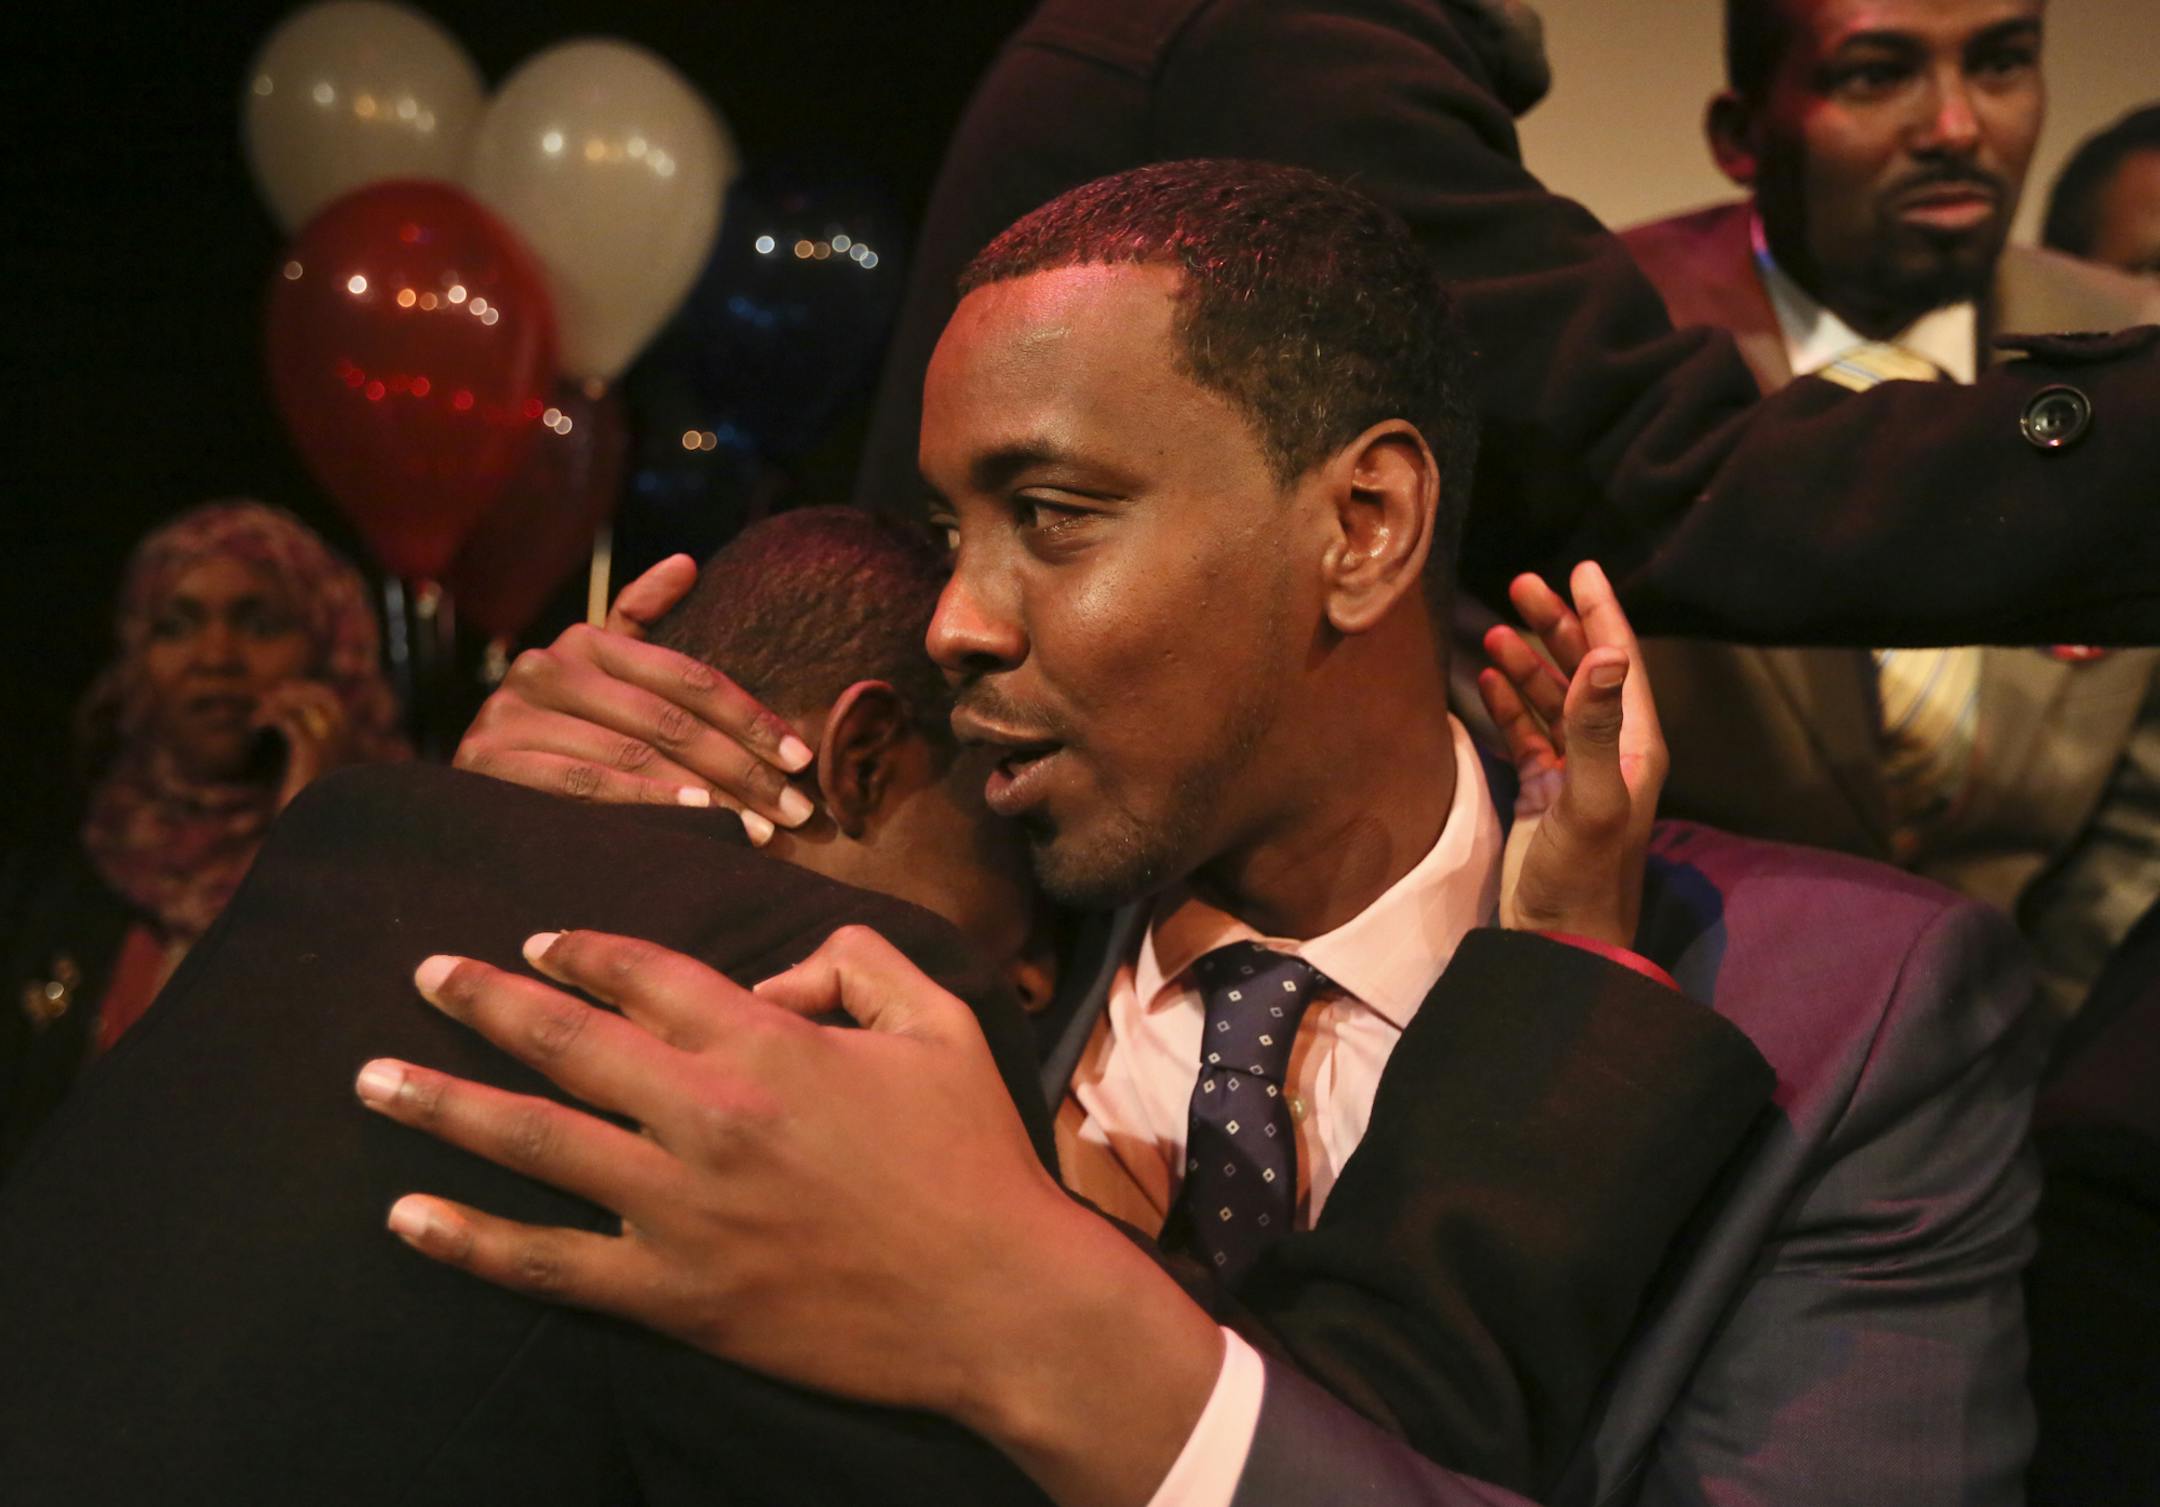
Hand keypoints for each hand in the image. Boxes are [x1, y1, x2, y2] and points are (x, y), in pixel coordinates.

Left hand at [255, 679, 353, 808]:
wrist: (316, 833)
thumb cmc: (312, 813)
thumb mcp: (316, 782)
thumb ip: (314, 760)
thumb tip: (304, 749)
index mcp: (350, 745)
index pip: (335, 705)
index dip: (312, 692)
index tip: (287, 691)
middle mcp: (346, 740)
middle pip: (325, 697)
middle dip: (298, 689)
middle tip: (272, 693)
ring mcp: (331, 743)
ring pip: (306, 704)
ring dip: (280, 702)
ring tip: (259, 712)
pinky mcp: (310, 750)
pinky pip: (289, 719)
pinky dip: (269, 716)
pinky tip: (254, 726)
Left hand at [355, 926, 1219, 1506]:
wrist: (996, 1302)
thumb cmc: (975, 1158)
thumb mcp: (940, 1023)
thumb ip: (858, 962)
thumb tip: (778, 972)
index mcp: (769, 1044)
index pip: (644, 973)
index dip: (580, 952)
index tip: (536, 945)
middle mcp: (708, 1115)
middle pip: (565, 1041)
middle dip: (482, 1001)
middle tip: (424, 974)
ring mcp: (681, 1210)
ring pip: (533, 1141)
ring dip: (443, 1104)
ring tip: (372, 1077)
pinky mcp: (674, 1295)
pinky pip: (548, 1264)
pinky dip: (469, 1240)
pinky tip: (408, 1217)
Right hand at [452, 555, 815, 842]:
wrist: (476, 803)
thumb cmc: (564, 744)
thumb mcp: (602, 679)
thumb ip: (639, 624)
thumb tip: (686, 563)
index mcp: (585, 641)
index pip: (688, 678)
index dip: (751, 717)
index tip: (803, 757)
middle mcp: (545, 667)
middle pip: (669, 720)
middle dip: (742, 768)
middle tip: (797, 809)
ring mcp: (511, 713)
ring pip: (634, 755)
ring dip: (708, 795)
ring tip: (762, 827)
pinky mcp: (491, 762)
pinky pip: (586, 785)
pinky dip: (648, 803)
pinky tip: (697, 821)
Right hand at [1477, 561, 1667, 947]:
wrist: (1560, 939)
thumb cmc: (1584, 873)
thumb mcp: (1592, 798)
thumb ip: (1595, 726)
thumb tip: (1606, 654)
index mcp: (1635, 745)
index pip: (1619, 662)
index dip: (1600, 613)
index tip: (1579, 567)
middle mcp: (1609, 750)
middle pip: (1583, 672)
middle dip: (1556, 626)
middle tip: (1520, 585)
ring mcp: (1574, 771)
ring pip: (1551, 700)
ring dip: (1526, 664)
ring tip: (1496, 631)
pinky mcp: (1543, 791)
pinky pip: (1527, 733)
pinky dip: (1508, 704)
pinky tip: (1486, 680)